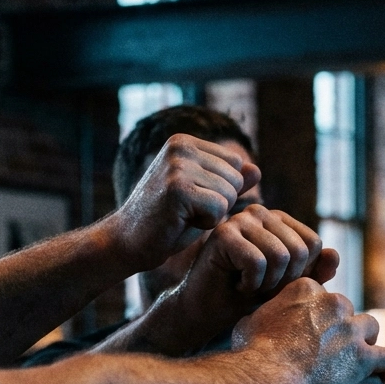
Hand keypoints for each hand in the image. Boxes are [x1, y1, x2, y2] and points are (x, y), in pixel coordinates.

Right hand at [110, 134, 260, 270]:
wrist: (127, 241)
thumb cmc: (167, 221)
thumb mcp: (202, 197)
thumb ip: (229, 182)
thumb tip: (257, 170)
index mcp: (184, 142)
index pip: (236, 164)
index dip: (222, 191)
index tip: (192, 200)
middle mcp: (180, 146)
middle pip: (235, 179)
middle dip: (219, 203)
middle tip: (187, 211)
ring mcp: (177, 165)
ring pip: (229, 194)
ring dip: (212, 215)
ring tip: (183, 216)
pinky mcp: (178, 188)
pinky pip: (219, 209)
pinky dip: (206, 224)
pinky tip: (181, 222)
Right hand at [173, 206, 338, 346]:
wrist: (206, 312)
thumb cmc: (246, 298)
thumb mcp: (288, 287)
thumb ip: (313, 272)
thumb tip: (334, 254)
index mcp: (279, 220)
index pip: (313, 244)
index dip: (299, 274)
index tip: (275, 283)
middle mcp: (260, 213)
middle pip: (299, 250)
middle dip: (283, 281)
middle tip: (260, 287)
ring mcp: (240, 219)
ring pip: (280, 257)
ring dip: (266, 284)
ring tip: (249, 285)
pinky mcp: (223, 234)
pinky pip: (258, 263)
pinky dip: (250, 284)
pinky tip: (236, 285)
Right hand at [232, 278, 384, 383]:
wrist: (267, 381)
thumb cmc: (252, 356)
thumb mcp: (249, 323)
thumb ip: (264, 315)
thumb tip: (258, 318)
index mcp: (306, 290)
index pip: (322, 297)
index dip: (319, 316)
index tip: (315, 332)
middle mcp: (332, 303)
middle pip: (347, 311)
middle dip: (342, 328)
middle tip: (335, 350)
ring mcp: (350, 329)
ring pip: (370, 328)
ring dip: (365, 342)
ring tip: (361, 359)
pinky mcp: (363, 356)